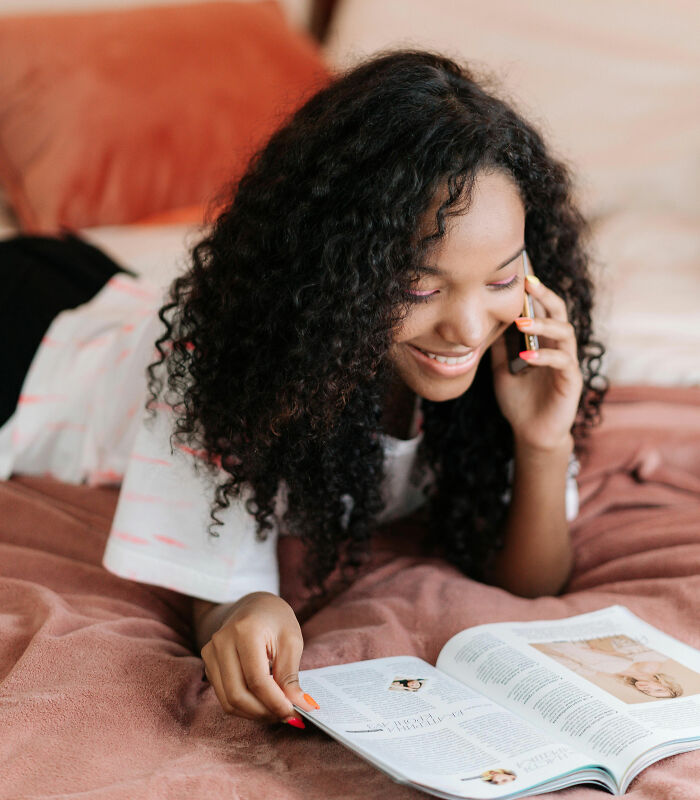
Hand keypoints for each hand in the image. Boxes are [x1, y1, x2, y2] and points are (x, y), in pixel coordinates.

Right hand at [201, 591, 316, 722]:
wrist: (254, 605)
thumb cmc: (276, 620)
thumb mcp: (291, 641)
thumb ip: (291, 675)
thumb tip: (300, 706)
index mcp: (245, 631)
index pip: (257, 680)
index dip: (275, 702)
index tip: (294, 713)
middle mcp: (221, 642)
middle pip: (237, 694)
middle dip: (264, 712)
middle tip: (286, 716)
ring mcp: (210, 653)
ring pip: (228, 700)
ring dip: (254, 713)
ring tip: (276, 710)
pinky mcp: (209, 664)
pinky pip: (224, 696)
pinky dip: (244, 706)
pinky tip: (262, 702)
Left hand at [490, 274, 582, 451]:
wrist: (530, 432)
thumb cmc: (518, 399)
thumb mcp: (501, 368)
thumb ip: (498, 345)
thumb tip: (484, 320)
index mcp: (544, 340)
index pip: (543, 309)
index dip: (534, 292)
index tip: (520, 273)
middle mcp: (559, 347)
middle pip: (560, 312)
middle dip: (545, 295)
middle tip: (528, 282)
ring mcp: (567, 363)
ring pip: (565, 333)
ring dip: (543, 324)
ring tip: (521, 321)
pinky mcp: (571, 381)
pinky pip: (563, 362)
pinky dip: (544, 356)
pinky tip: (526, 356)